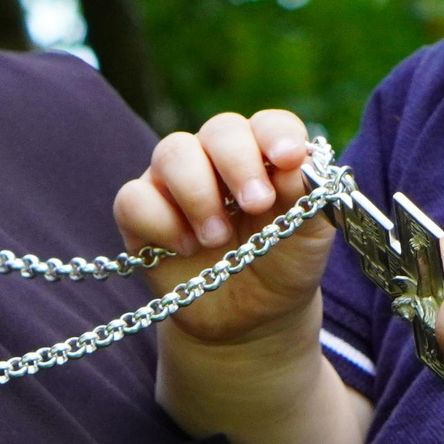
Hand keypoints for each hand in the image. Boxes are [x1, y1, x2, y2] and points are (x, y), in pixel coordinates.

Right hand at [112, 110, 335, 348]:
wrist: (251, 318)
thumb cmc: (283, 264)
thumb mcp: (309, 236)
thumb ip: (307, 197)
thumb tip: (297, 163)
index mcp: (264, 154)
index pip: (268, 125)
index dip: (276, 134)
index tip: (288, 158)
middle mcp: (217, 158)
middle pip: (219, 130)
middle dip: (238, 162)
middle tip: (256, 203)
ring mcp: (175, 181)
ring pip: (172, 152)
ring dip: (197, 192)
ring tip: (217, 238)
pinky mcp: (141, 213)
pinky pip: (133, 198)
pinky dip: (160, 221)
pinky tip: (185, 248)